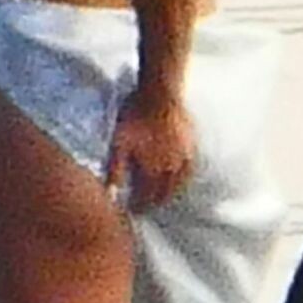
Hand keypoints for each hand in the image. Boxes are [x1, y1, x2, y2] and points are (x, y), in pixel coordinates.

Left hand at [106, 89, 195, 212]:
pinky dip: (183, 181)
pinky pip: (190, 171)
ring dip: (168, 195)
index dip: (137, 206)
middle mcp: (170, 169)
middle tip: (145, 208)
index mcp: (151, 170)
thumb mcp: (119, 142)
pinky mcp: (192, 147)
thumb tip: (110, 194)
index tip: (131, 211)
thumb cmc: (135, 115)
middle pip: (162, 195)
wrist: (161, 92)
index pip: (145, 198)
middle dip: (152, 204)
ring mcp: (183, 159)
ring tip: (161, 199)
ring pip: (178, 186)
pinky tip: (179, 181)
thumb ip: (115, 171)